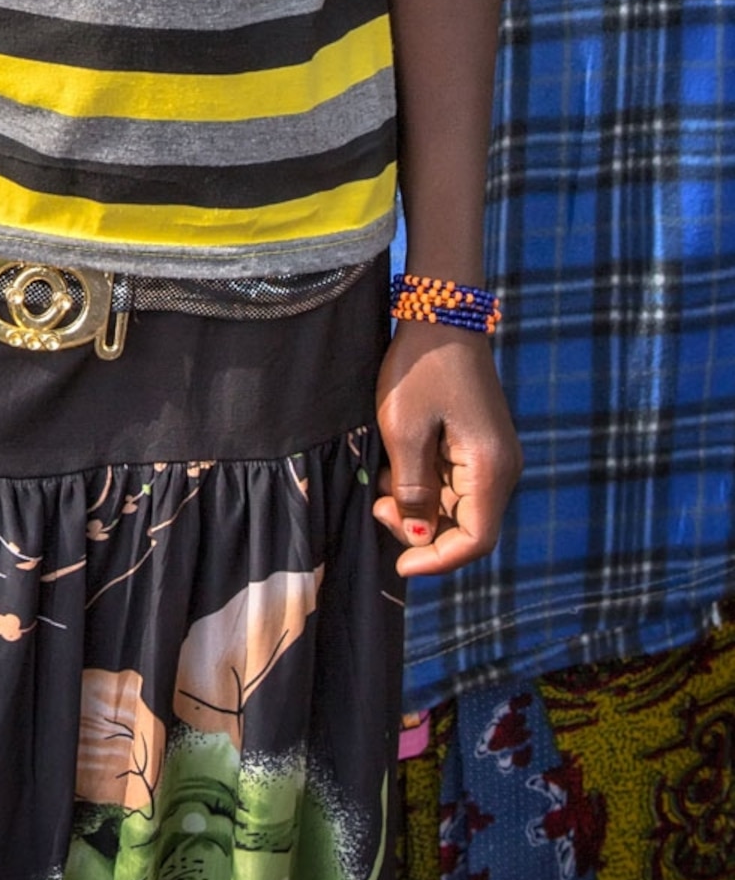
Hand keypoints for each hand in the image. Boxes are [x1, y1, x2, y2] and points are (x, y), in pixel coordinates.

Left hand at [374, 324, 520, 577]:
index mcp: (491, 469)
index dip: (438, 559)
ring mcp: (491, 456)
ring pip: (457, 507)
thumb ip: (411, 489)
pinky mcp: (477, 444)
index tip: (400, 564)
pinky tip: (393, 465)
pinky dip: (422, 484)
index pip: (475, 540)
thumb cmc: (419, 370)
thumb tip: (419, 535)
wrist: (439, 315)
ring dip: (418, 506)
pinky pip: (453, 482)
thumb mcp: (404, 431)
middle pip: (466, 527)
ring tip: (379, 480)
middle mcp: (501, 469)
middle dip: (420, 530)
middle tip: (377, 505)